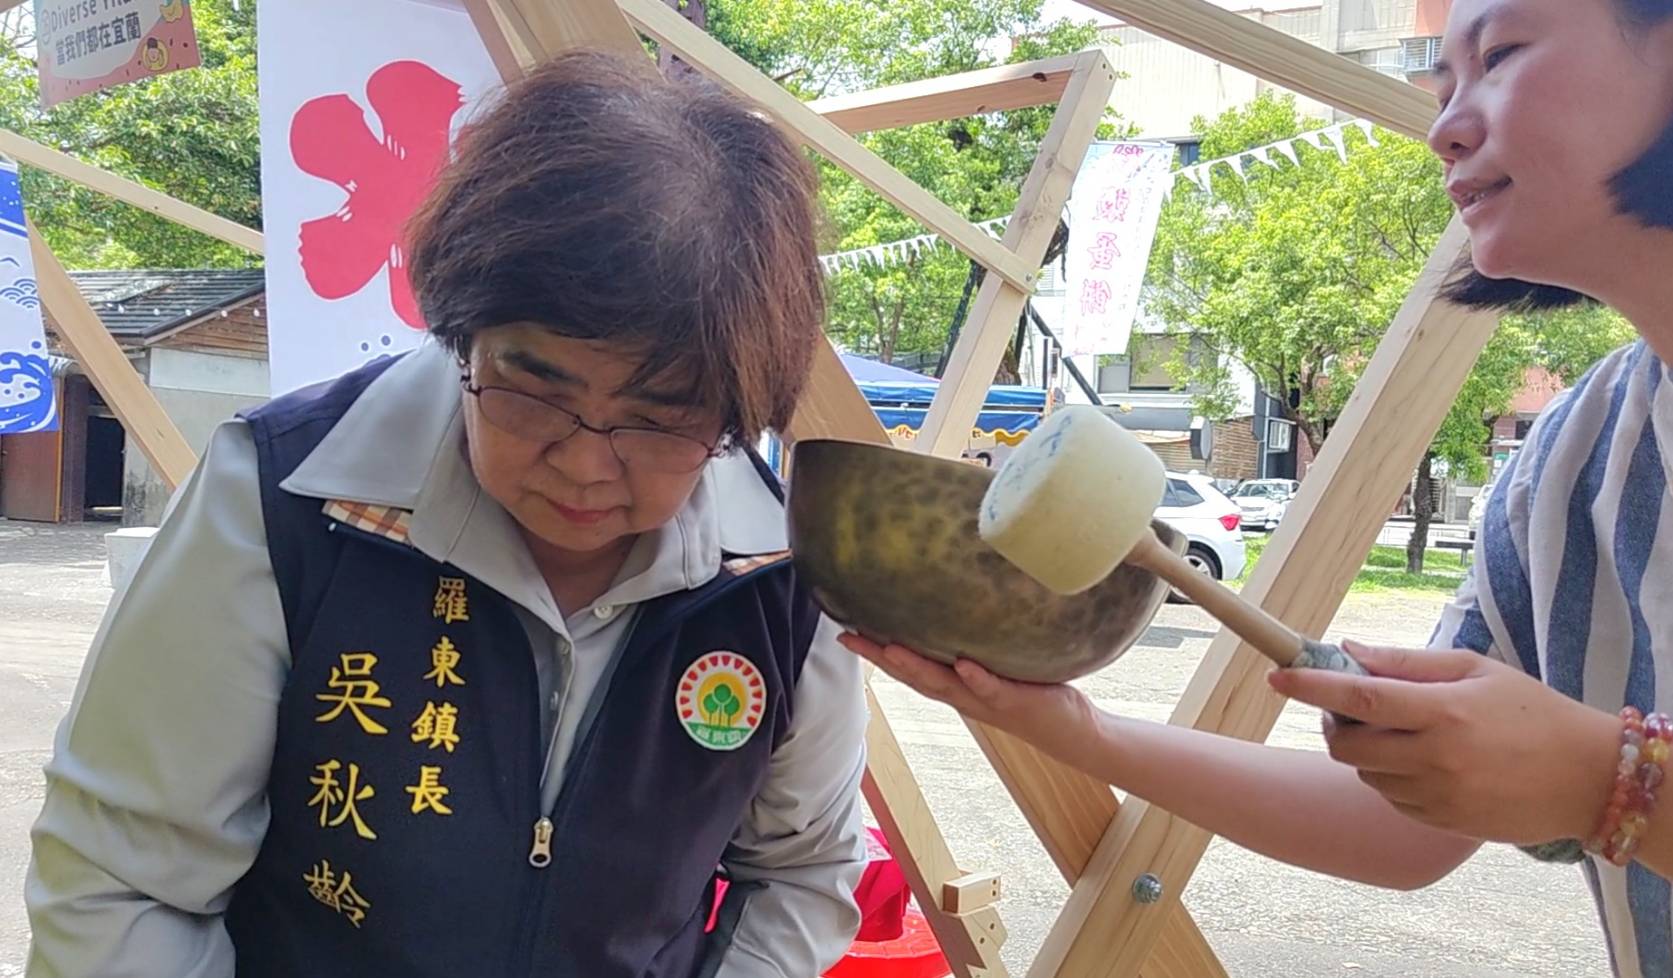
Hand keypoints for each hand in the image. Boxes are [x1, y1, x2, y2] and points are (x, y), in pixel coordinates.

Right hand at [837, 634, 1100, 761]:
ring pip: (945, 685)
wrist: (1071, 732)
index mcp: (956, 686)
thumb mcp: (999, 664)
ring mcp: (987, 700)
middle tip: (847, 638)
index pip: (908, 667)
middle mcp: (964, 695)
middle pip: (914, 676)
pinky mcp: (1017, 701)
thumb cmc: (1034, 692)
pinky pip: (994, 689)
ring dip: (917, 668)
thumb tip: (962, 603)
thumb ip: (978, 642)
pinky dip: (977, 678)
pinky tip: (963, 664)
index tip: (843, 632)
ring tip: (890, 648)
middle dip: (879, 657)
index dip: (874, 652)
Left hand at [1267, 641, 1620, 845]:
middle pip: (1348, 743)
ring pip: (1365, 772)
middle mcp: (1435, 756)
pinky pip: (1390, 797)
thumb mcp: (1475, 670)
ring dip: (1365, 751)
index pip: (1360, 695)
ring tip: (1406, 733)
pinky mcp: (1441, 822)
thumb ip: (1407, 662)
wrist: (1586, 778)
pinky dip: (1391, 778)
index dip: (1312, 686)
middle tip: (1351, 706)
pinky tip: (1426, 763)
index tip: (1277, 676)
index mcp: (1443, 711)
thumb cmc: (1530, 712)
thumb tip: (1349, 648)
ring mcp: (1437, 794)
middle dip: (1336, 723)